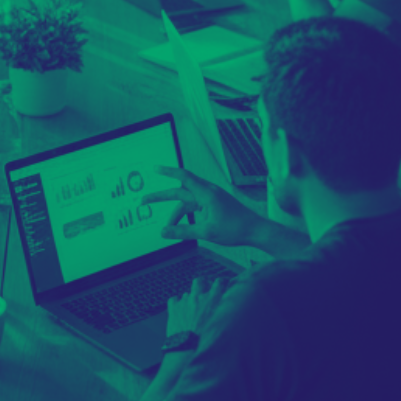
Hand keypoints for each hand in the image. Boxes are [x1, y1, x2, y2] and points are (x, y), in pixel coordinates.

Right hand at [139, 166, 264, 248]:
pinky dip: (186, 215)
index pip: (183, 177)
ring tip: (169, 228)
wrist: (256, 231)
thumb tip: (163, 232)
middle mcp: (208, 192)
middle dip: (161, 197)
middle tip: (144, 201)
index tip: (154, 169)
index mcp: (207, 194)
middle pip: (179, 192)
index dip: (167, 172)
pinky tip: (184, 226)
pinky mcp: (215, 205)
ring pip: (187, 202)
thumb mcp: (206, 232)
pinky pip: (195, 206)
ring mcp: (212, 198)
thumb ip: (183, 232)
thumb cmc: (236, 229)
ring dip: (176, 214)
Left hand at [166, 275, 227, 336]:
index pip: (220, 282)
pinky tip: (179, 311)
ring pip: (187, 293)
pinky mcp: (173, 309)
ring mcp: (185, 302)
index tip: (224, 286)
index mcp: (214, 299)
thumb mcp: (229, 327)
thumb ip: (230, 315)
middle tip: (206, 292)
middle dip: (203, 284)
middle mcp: (199, 297)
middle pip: (200, 281)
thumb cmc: (211, 342)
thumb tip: (233, 315)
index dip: (222, 283)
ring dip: (190, 299)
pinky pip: (174, 300)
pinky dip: (176, 304)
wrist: (191, 351)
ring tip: (193, 310)